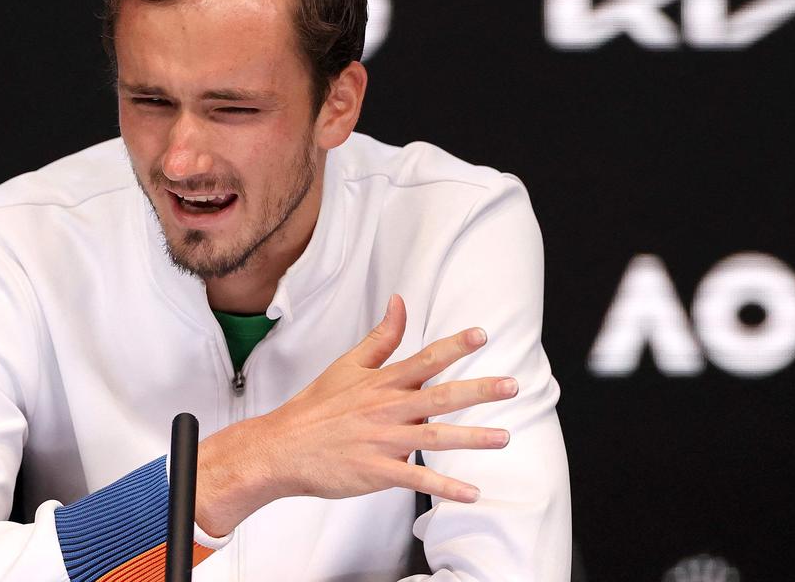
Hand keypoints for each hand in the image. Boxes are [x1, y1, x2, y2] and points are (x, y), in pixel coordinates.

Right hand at [196, 294, 517, 536]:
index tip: (481, 336)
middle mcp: (387, 409)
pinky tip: (471, 494)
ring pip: (435, 437)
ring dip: (472, 438)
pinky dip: (445, 487)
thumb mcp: (348, 365)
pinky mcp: (377, 471)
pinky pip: (417, 478)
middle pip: (440, 396)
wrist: (282, 447)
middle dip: (479, 391)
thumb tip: (399, 301)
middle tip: (512, 386)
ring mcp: (383, 441)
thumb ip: (381, 337)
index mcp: (381, 382)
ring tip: (504, 437)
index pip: (424, 359)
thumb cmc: (316, 407)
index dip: (454, 346)